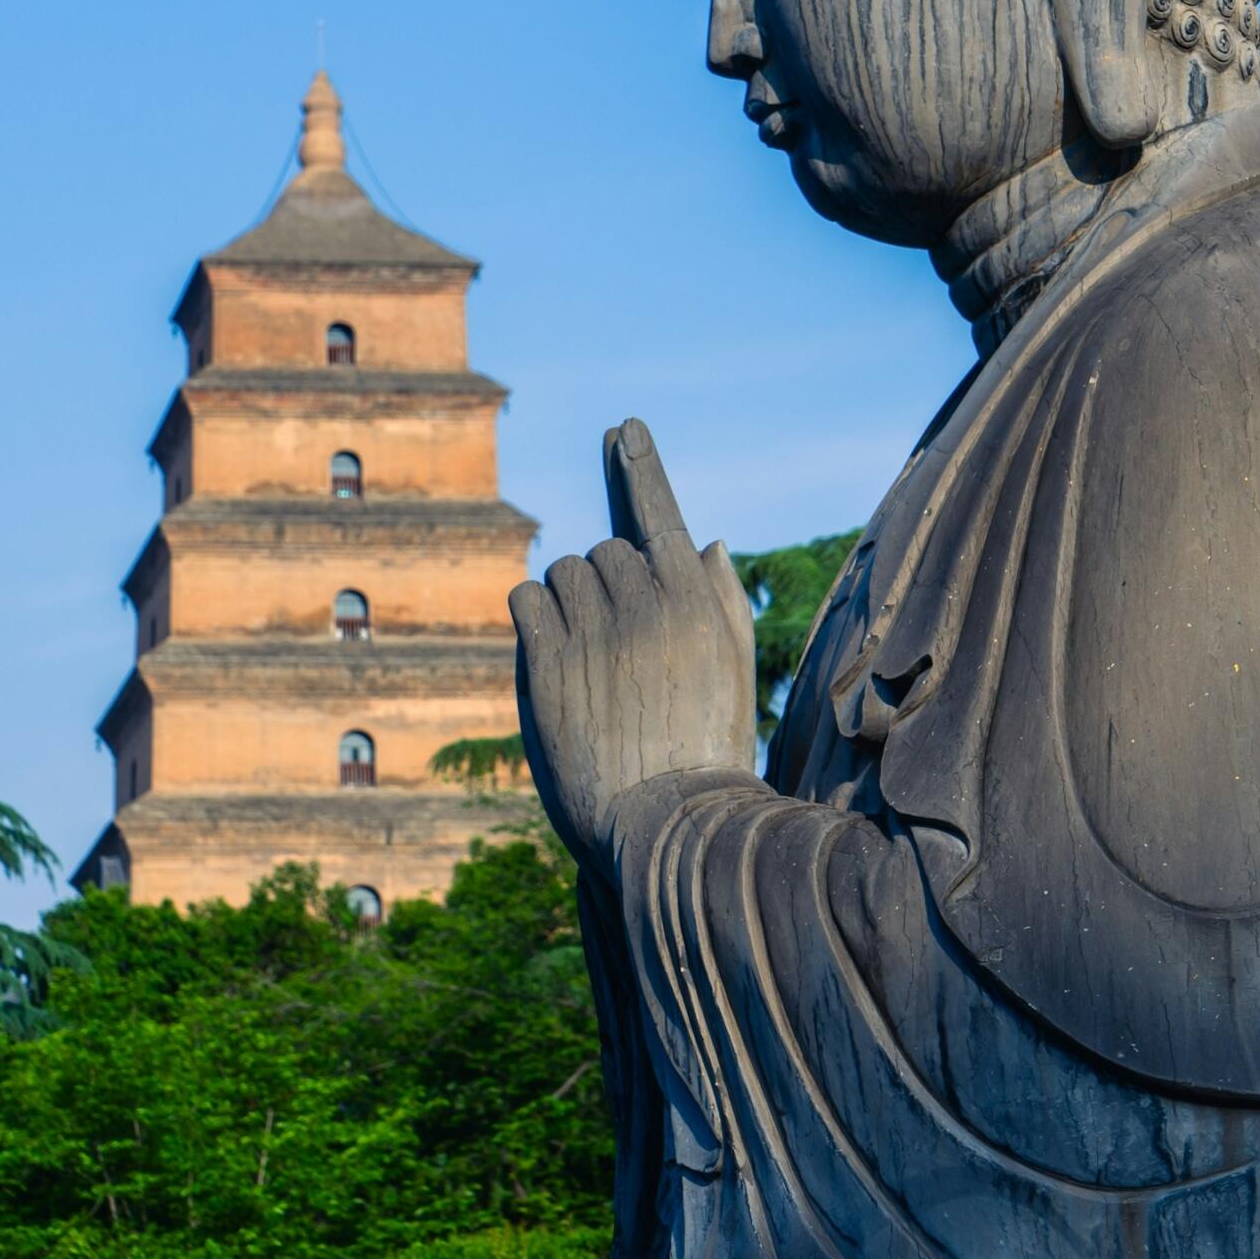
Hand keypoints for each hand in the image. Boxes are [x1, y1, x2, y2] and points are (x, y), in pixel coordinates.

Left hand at [511, 418, 755, 871]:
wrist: (668, 828)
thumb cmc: (705, 753)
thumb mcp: (734, 673)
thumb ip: (720, 601)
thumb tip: (710, 539)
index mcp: (698, 601)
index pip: (662, 516)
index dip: (641, 469)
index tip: (623, 429)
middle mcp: (648, 602)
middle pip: (604, 550)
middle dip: (603, 586)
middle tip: (617, 653)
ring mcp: (598, 629)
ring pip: (562, 572)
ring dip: (566, 603)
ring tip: (589, 666)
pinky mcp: (551, 660)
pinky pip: (525, 599)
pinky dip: (532, 619)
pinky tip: (553, 661)